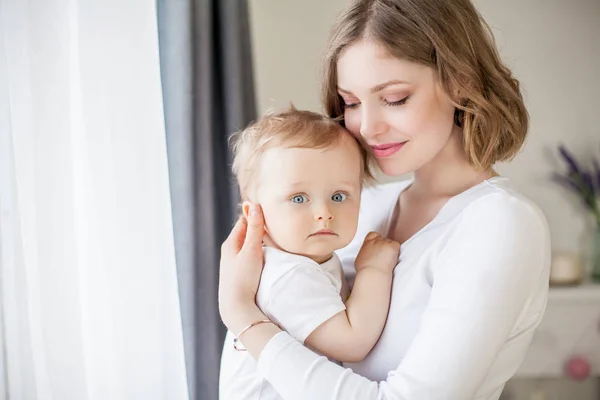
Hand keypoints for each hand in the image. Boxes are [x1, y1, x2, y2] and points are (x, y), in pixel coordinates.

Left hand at [218, 203, 265, 331]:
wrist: (236, 307)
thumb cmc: (243, 278)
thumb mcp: (251, 251)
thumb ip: (255, 229)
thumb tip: (255, 205)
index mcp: (230, 243)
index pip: (244, 221)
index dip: (256, 215)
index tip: (270, 211)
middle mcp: (230, 251)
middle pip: (246, 233)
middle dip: (259, 227)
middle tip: (275, 223)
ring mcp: (234, 263)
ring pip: (248, 245)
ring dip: (259, 240)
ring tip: (273, 237)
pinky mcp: (239, 273)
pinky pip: (249, 257)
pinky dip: (258, 252)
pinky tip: (266, 256)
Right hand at [354, 231, 399, 272]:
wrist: (372, 273)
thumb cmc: (365, 270)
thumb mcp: (360, 258)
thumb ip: (365, 253)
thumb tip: (367, 255)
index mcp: (367, 243)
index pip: (373, 235)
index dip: (376, 240)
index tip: (377, 247)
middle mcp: (375, 241)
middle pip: (382, 238)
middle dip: (383, 245)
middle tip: (384, 255)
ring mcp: (384, 243)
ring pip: (390, 242)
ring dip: (389, 249)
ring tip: (388, 259)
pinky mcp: (392, 246)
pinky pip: (396, 245)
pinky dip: (396, 251)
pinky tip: (392, 258)